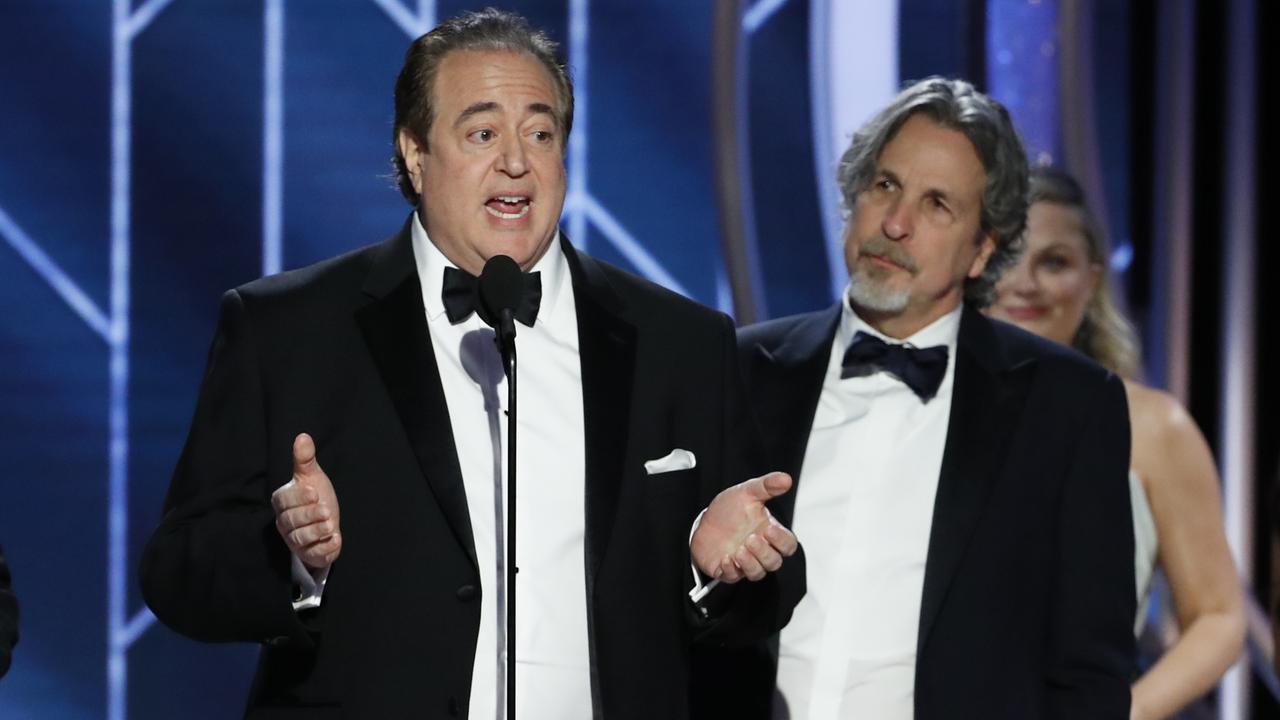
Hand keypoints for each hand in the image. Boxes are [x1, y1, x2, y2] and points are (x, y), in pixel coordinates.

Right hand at [271, 433, 341, 569]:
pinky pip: (313, 553)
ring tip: (331, 524)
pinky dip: (325, 547)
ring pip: (300, 538)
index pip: (284, 500)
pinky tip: (336, 538)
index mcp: (283, 502)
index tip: (314, 491)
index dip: (299, 497)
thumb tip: (302, 436)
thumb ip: (305, 459)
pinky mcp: (307, 554)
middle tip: (326, 510)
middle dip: (310, 515)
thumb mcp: (312, 476)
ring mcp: (294, 540)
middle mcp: (284, 522)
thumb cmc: (316, 496)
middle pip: (292, 521)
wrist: (327, 522)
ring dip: (317, 531)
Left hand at [690, 471, 796, 582]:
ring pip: (757, 573)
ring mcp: (744, 562)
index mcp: (769, 534)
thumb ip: (767, 486)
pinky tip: (725, 559)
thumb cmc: (730, 509)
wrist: (704, 519)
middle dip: (764, 553)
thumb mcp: (747, 492)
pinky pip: (733, 578)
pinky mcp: (726, 570)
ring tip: (739, 549)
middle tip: (751, 539)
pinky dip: (730, 571)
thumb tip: (786, 479)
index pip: (788, 545)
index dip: (782, 540)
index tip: (768, 529)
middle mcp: (759, 551)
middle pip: (774, 562)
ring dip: (750, 563)